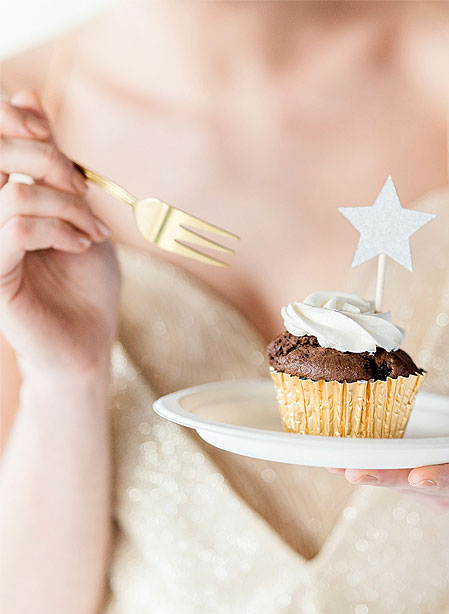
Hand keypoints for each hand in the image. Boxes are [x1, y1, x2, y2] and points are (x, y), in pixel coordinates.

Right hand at [0, 91, 119, 376]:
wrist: (89, 338)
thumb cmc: (84, 280)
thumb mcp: (77, 211)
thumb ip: (52, 162)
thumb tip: (28, 96)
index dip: (13, 118)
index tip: (51, 135)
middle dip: (47, 158)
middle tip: (81, 190)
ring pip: (12, 190)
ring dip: (66, 204)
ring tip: (91, 229)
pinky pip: (16, 227)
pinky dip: (60, 228)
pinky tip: (82, 244)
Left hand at [328, 344, 448, 507]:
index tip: (417, 476)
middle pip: (444, 487)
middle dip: (399, 480)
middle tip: (357, 472)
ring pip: (424, 489)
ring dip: (385, 480)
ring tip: (345, 467)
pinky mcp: (446, 473)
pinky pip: (416, 480)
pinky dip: (387, 472)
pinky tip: (353, 463)